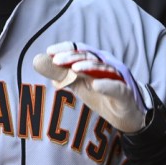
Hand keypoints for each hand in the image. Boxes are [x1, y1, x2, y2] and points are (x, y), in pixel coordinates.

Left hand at [33, 42, 150, 133]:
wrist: (128, 116)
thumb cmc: (103, 95)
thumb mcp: (79, 85)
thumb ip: (60, 74)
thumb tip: (38, 62)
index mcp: (94, 62)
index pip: (80, 51)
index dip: (66, 48)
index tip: (49, 51)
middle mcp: (107, 66)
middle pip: (90, 56)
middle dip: (72, 57)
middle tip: (56, 60)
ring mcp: (118, 78)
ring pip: (104, 68)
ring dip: (89, 67)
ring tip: (74, 68)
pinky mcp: (126, 93)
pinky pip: (117, 87)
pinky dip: (107, 85)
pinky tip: (96, 85)